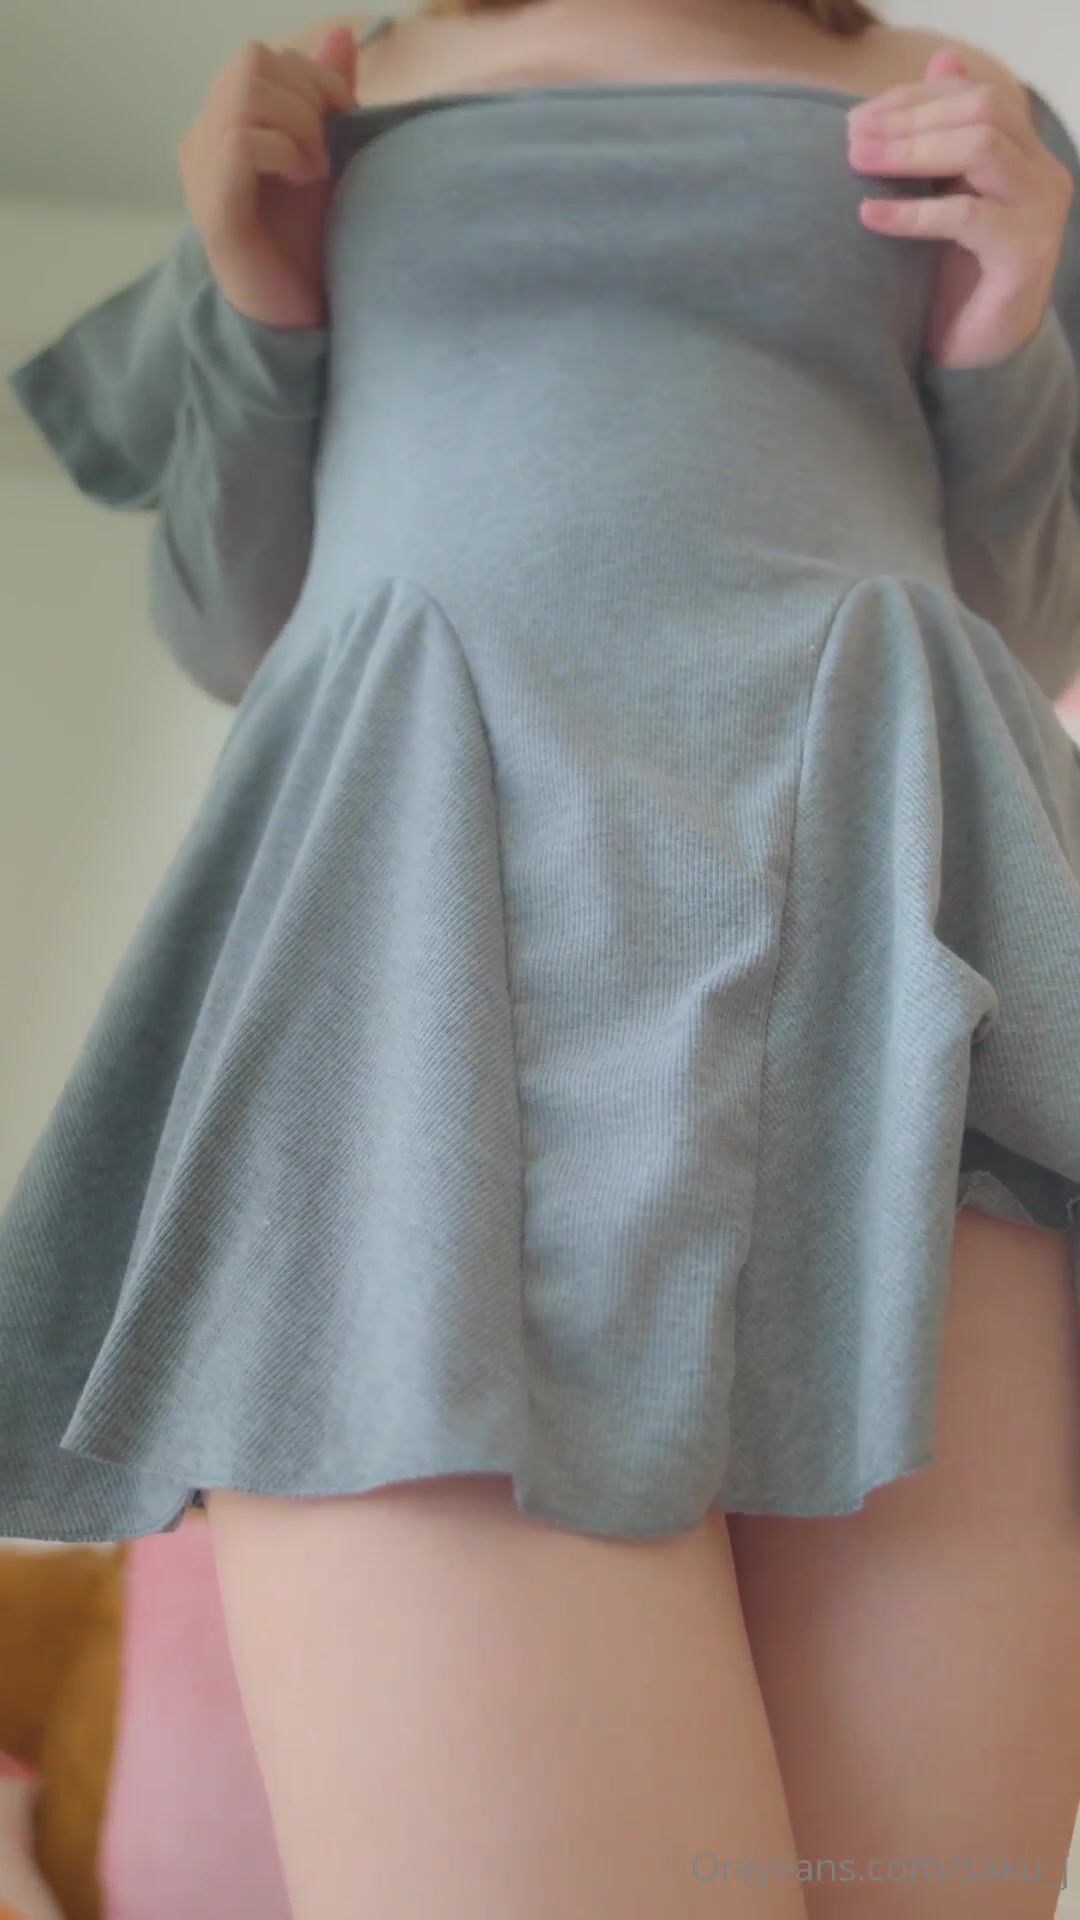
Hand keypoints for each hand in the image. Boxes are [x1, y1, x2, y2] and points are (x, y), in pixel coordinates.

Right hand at [178, 27, 357, 330]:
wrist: (299, 322)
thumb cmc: (311, 246)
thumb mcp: (328, 158)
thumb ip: (328, 96)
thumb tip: (341, 31)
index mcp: (225, 126)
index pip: (260, 59)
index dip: (313, 76)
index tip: (345, 122)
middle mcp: (203, 141)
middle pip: (250, 63)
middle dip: (307, 95)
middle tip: (332, 148)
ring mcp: (201, 173)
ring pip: (244, 92)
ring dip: (298, 122)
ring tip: (318, 168)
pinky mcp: (215, 209)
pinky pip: (241, 140)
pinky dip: (284, 150)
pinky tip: (305, 180)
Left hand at [846, 49, 1073, 367]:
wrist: (974, 357)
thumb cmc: (951, 281)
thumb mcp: (942, 197)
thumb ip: (940, 139)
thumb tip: (940, 58)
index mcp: (1022, 153)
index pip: (973, 95)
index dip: (914, 98)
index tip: (856, 119)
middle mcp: (1040, 173)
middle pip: (981, 109)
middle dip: (909, 118)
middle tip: (851, 140)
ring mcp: (1039, 211)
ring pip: (981, 147)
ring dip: (912, 149)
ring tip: (858, 163)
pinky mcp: (1023, 253)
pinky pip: (967, 216)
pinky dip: (913, 212)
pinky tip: (869, 215)